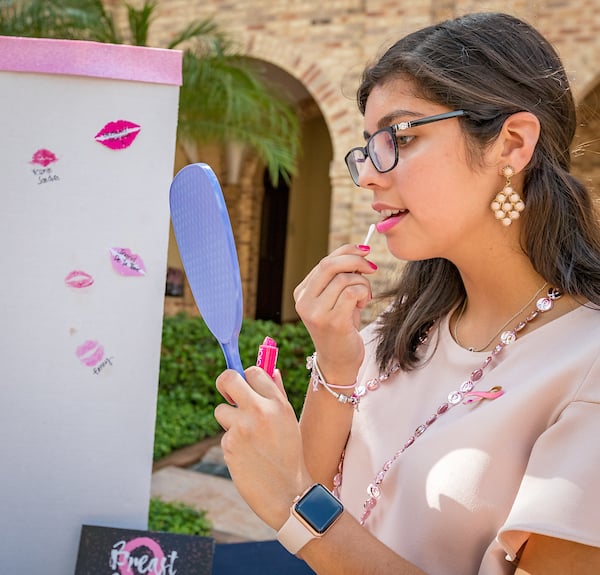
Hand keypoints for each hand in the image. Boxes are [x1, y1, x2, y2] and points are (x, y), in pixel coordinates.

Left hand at [214, 367, 312, 529]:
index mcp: (278, 403)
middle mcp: (259, 411)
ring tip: (246, 437)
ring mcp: (242, 428)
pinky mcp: (229, 445)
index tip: (245, 384)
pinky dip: (232, 443)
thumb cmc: (289, 454)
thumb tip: (270, 369)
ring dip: (228, 420)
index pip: (254, 371)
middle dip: (224, 382)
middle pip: (228, 378)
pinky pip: (224, 435)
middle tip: (228, 394)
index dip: (246, 377)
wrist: (287, 493)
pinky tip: (247, 456)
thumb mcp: (289, 420)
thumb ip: (277, 393)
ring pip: (220, 410)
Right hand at [294, 244, 375, 382]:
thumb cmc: (341, 329)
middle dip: (356, 261)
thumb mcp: (336, 300)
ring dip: (362, 284)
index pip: (324, 261)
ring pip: (344, 279)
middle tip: (372, 268)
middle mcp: (304, 301)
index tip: (365, 251)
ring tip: (364, 298)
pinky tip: (362, 305)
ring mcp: (315, 312)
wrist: (338, 362)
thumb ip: (341, 278)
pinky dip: (363, 294)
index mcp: (302, 292)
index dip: (347, 251)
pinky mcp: (331, 321)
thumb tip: (359, 253)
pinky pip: (352, 293)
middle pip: (330, 265)